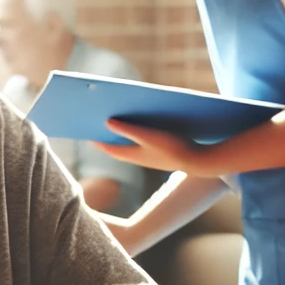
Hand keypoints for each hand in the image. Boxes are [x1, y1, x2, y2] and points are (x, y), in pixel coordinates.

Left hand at [97, 120, 219, 176]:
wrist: (197, 161)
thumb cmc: (171, 147)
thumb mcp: (147, 136)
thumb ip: (127, 130)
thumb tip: (107, 123)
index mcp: (133, 155)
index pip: (109, 148)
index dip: (98, 140)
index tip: (87, 132)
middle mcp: (139, 158)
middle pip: (117, 147)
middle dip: (107, 137)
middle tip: (97, 125)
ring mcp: (149, 158)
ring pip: (130, 147)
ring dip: (121, 137)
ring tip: (115, 123)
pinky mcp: (160, 155)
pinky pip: (141, 146)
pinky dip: (135, 137)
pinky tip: (138, 127)